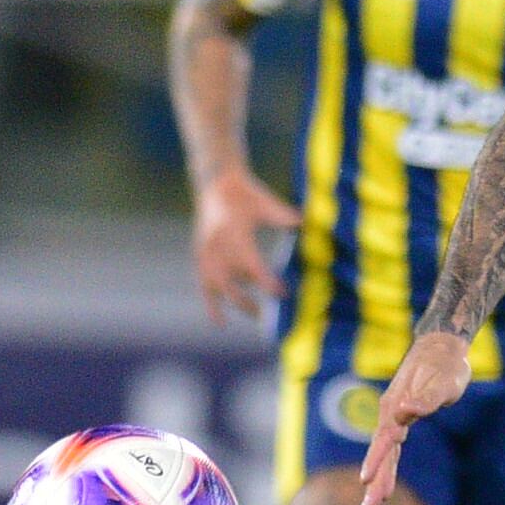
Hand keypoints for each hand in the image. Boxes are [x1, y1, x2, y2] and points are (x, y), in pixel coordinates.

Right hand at [192, 166, 299, 320]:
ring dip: (236, 302)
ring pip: (218, 287)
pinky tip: (219, 322)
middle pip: (232, 284)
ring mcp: (205, 253)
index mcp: (233, 233)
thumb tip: (304, 224)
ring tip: (256, 314)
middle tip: (270, 313)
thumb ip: (282, 216)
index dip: (266, 282)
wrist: (215, 181)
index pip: (251, 266)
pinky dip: (211, 304)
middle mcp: (216, 246)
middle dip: (250, 301)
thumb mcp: (265, 201)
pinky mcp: (200, 255)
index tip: (282, 293)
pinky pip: (204, 285)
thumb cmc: (245, 191)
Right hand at [358, 331, 472, 504]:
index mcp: (396, 407)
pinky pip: (392, 450)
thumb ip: (425, 399)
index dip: (377, 461)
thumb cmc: (445, 366)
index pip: (385, 440)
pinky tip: (385, 483)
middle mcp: (390, 414)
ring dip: (379, 480)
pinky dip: (387, 467)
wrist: (442, 348)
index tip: (366, 480)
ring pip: (385, 455)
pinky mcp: (402, 419)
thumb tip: (403, 412)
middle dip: (375, 482)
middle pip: (381, 454)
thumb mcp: (442, 382)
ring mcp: (394, 418)